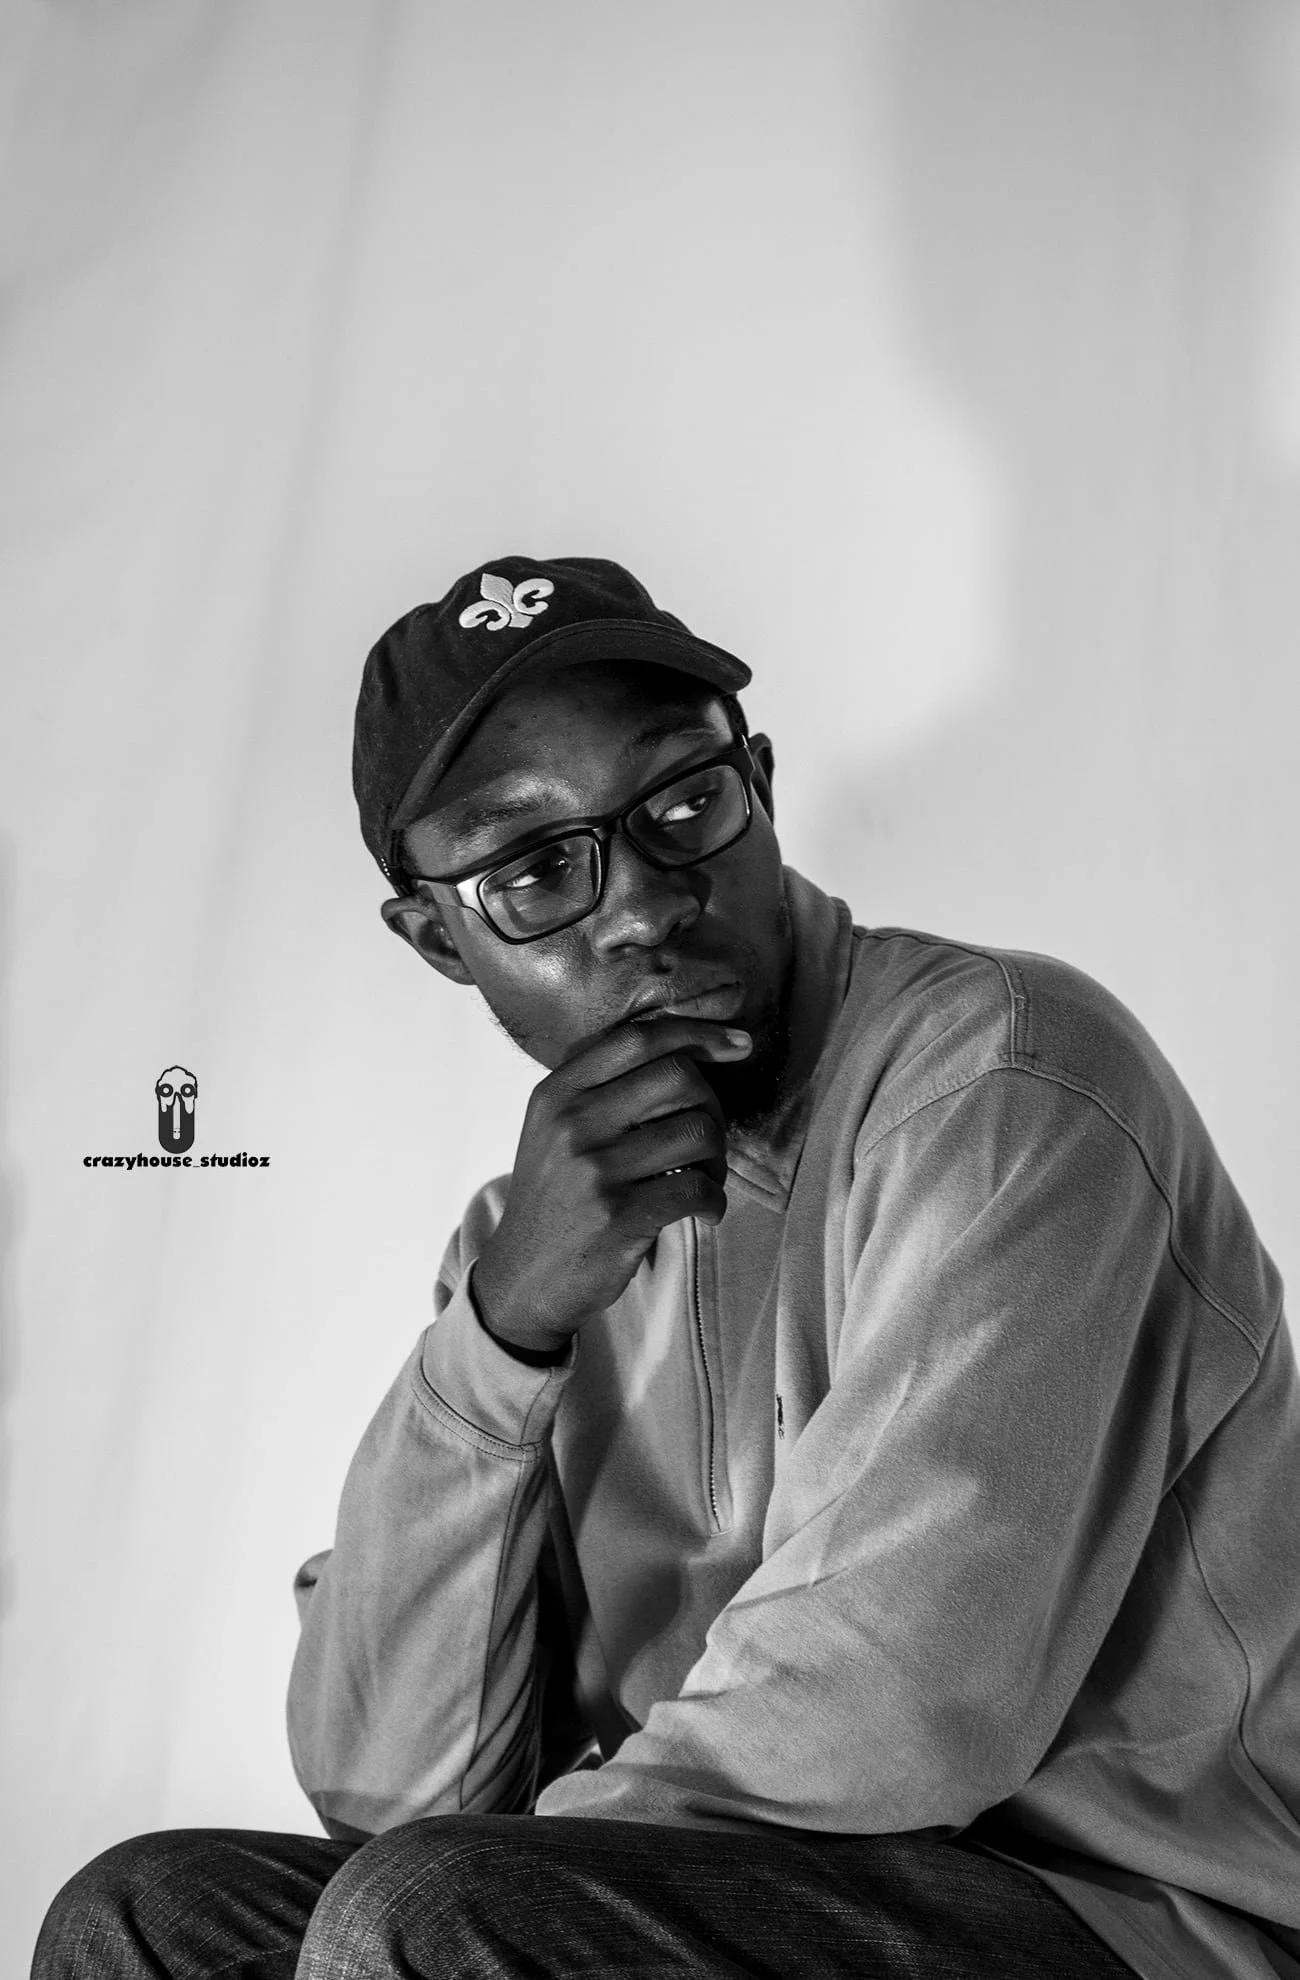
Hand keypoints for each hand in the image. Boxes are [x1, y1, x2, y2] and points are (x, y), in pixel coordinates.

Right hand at [471, 1018, 752, 1358]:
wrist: (522, 1279)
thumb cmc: (555, 1200)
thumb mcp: (555, 1131)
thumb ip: (603, 1090)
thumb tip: (690, 1052)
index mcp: (557, 1093)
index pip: (638, 1038)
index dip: (697, 1033)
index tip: (737, 1043)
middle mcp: (572, 1123)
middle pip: (678, 1077)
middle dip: (712, 1105)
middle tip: (708, 1140)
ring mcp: (594, 1170)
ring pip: (697, 1132)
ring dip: (717, 1160)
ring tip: (704, 1181)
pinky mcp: (619, 1216)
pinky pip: (697, 1189)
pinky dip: (714, 1202)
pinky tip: (704, 1212)